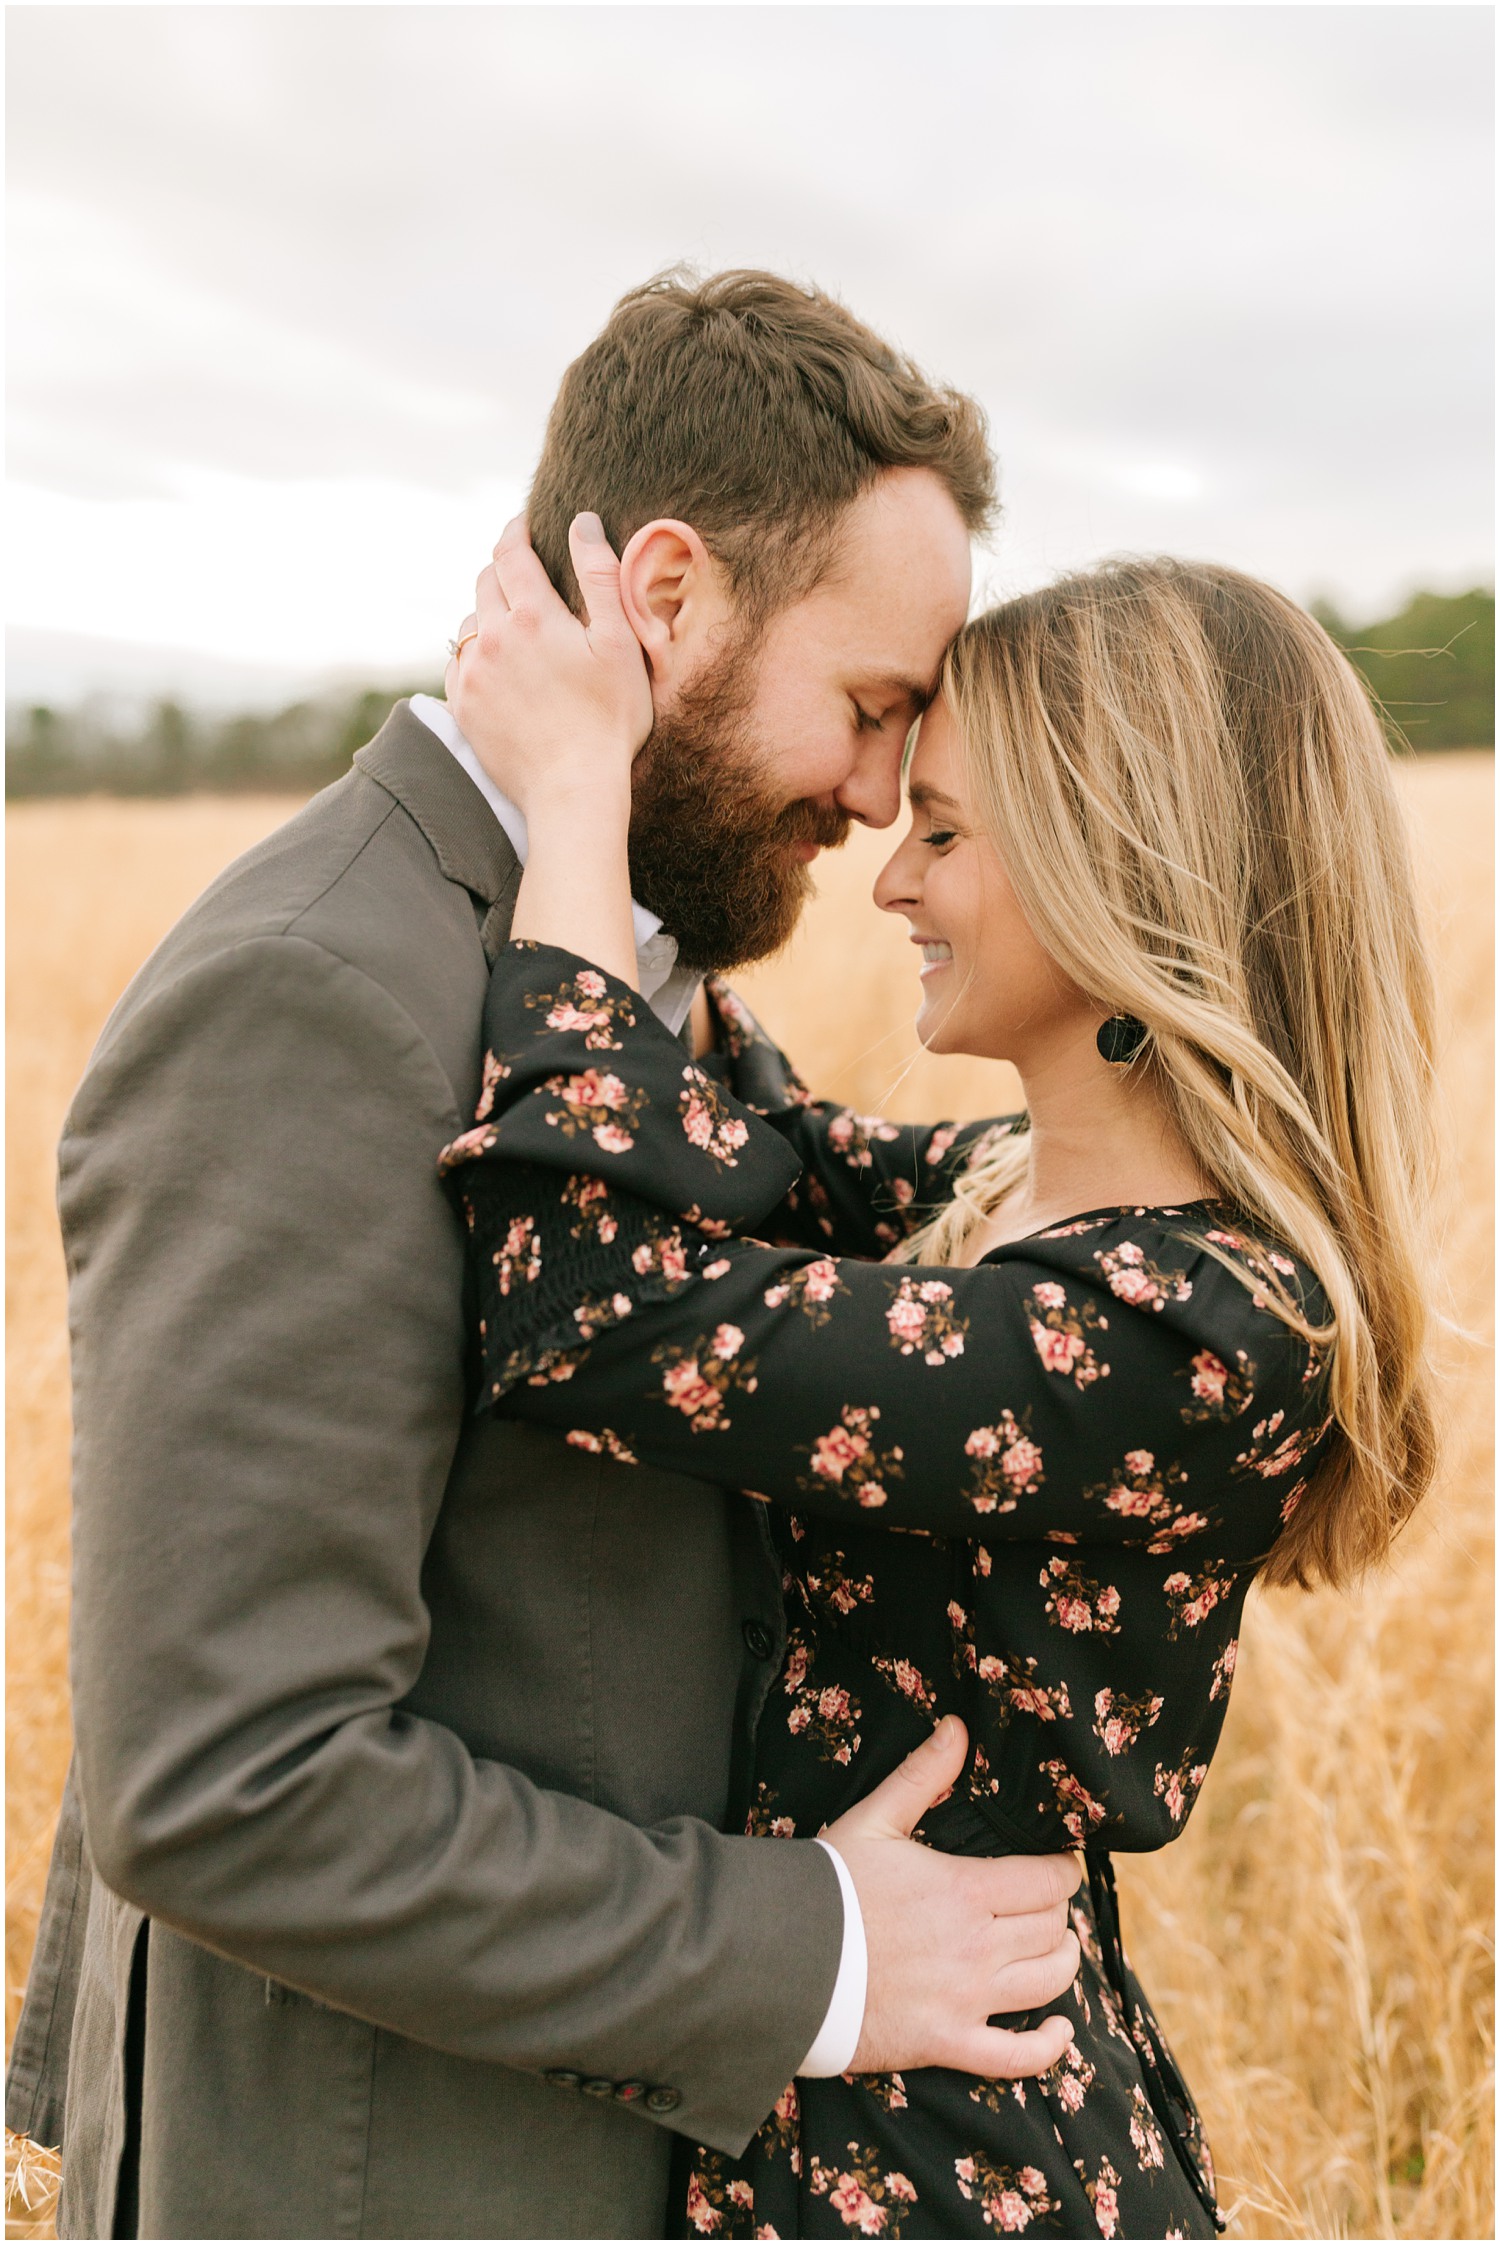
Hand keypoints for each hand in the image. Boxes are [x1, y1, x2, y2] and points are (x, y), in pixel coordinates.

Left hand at [445, 513, 652, 818]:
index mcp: (532, 616)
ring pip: (468, 621)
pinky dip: (475, 654)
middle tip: (526, 577)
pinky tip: (500, 667)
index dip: (517, 530)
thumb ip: (600, 576)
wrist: (574, 790)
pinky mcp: (462, 705)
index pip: (511, 552)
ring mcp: (471, 673)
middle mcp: (491, 637)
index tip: (524, 524)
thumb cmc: (610, 719)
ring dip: (488, 614)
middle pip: (484, 581)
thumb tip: (582, 522)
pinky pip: (458, 662)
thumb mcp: (621, 644)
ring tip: (517, 629)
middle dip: (504, 570)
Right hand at [824, 1715, 1080, 2077]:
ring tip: (1053, 1946)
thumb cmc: (828, 1886)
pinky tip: (1058, 2032)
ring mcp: (965, 2001)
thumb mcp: (873, 1820)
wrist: (782, 1959)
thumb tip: (958, 1728)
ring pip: (1048, 1983)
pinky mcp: (946, 2044)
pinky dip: (1047, 2048)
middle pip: (1052, 1929)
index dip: (1062, 1870)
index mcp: (964, 1889)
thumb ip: (922, 1775)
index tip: (1056, 1865)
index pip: (1048, 1881)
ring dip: (1062, 1962)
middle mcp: (976, 1947)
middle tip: (1043, 1902)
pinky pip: (1016, 2058)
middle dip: (1057, 1911)